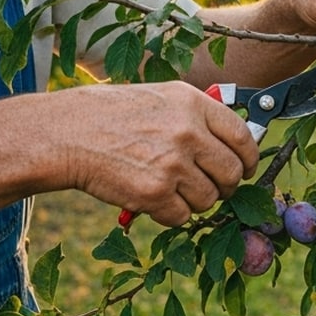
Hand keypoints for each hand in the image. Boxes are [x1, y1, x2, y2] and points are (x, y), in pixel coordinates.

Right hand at [56, 82, 259, 226]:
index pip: (243, 137)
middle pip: (232, 173)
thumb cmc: (110, 115)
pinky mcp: (155, 193)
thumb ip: (198, 117)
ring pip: (209, 199)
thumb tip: (233, 143)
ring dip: (194, 201)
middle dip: (225, 186)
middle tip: (209, 187)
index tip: (245, 168)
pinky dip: (171, 214)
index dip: (248, 159)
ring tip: (169, 188)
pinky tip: (152, 199)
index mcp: (193, 104)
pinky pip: (183, 216)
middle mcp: (188, 132)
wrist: (66, 134)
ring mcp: (173, 164)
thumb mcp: (160, 98)